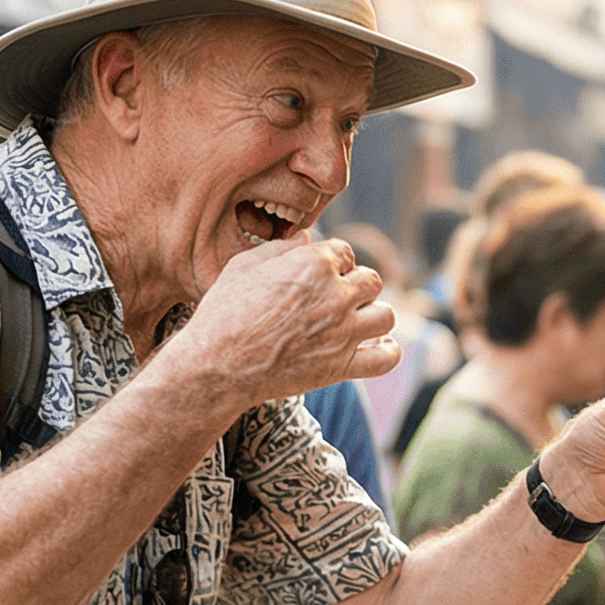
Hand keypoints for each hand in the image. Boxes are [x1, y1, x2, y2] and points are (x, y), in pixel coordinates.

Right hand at [173, 234, 397, 405]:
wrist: (217, 364)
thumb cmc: (223, 312)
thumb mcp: (243, 266)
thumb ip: (280, 249)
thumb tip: (306, 238)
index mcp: (313, 264)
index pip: (345, 252)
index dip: (333, 262)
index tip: (320, 274)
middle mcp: (335, 295)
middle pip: (371, 280)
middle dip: (356, 285)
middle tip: (337, 298)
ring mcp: (342, 332)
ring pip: (386, 315)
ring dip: (374, 315)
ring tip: (357, 320)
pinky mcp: (341, 366)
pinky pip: (386, 359)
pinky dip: (388, 352)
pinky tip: (380, 346)